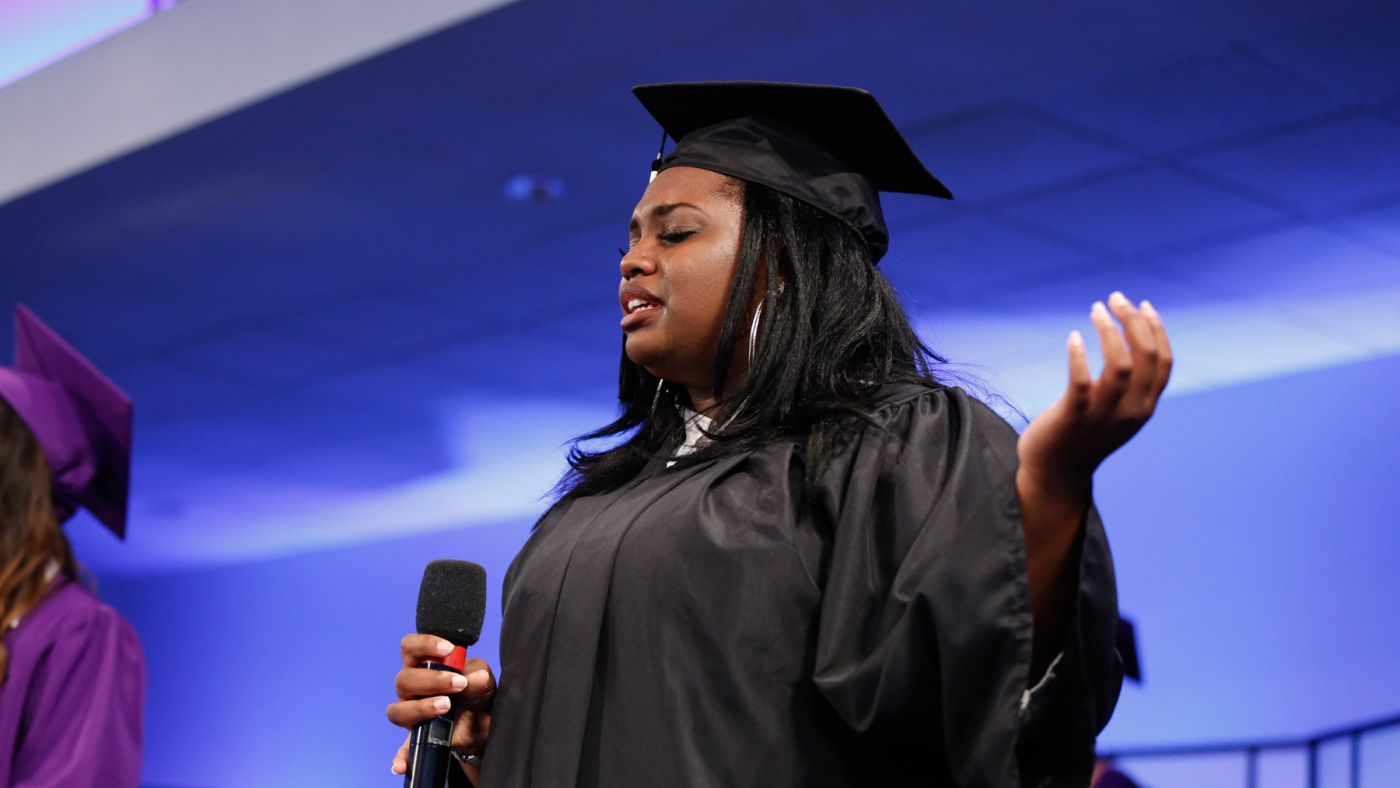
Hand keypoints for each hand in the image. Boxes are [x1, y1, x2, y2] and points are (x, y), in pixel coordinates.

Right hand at [387, 634, 496, 777]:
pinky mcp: (418, 736)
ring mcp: (412, 712)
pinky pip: (404, 748)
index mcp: (424, 664)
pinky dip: (402, 756)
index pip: (410, 647)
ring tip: (446, 706)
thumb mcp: (484, 681)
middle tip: (458, 684)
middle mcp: (412, 687)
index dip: (424, 644)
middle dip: (431, 679)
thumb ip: (479, 676)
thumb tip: (473, 677)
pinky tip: (402, 764)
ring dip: (420, 707)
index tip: (448, 649)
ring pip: (399, 709)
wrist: (486, 723)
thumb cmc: (477, 693)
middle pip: (404, 679)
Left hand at [1018, 292, 1172, 494]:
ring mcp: (1103, 415)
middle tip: (1115, 298)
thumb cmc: (1084, 434)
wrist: (1056, 472)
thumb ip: (1130, 384)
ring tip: (1095, 309)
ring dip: (1108, 331)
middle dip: (1133, 321)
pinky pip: (1081, 382)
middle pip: (1145, 356)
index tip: (1142, 304)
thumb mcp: (1118, 410)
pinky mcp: (1073, 417)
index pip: (1164, 361)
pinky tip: (1073, 337)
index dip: (1156, 329)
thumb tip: (1132, 340)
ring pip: (1118, 365)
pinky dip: (1079, 356)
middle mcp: (1131, 410)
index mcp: (1145, 406)